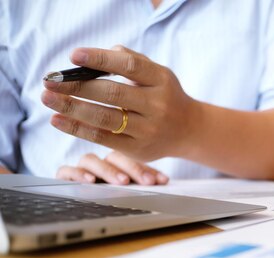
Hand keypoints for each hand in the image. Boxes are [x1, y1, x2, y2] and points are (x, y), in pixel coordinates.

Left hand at [41, 46, 199, 161]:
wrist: (189, 130)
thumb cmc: (165, 96)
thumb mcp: (157, 74)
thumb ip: (131, 61)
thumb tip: (93, 59)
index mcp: (161, 80)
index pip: (130, 65)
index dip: (101, 59)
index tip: (74, 56)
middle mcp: (158, 105)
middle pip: (113, 93)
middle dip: (77, 86)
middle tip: (50, 81)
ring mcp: (149, 129)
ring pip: (105, 117)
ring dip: (72, 107)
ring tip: (47, 98)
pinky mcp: (138, 149)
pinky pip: (104, 138)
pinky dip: (78, 129)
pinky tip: (58, 120)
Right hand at [56, 151, 168, 185]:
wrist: (79, 207)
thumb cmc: (113, 196)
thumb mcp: (133, 190)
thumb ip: (144, 183)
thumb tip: (164, 182)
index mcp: (117, 162)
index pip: (132, 157)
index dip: (148, 168)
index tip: (161, 180)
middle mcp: (100, 162)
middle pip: (114, 156)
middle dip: (132, 169)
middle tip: (147, 182)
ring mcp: (82, 168)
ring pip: (91, 159)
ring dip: (108, 170)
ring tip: (122, 182)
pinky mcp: (65, 176)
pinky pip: (66, 171)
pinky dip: (77, 174)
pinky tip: (90, 181)